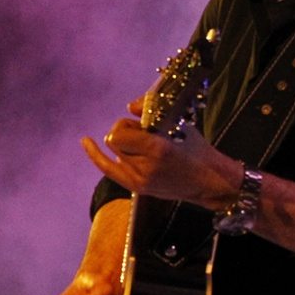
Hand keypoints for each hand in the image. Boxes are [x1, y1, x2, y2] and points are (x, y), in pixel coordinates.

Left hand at [82, 116, 240, 208]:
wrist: (209, 182)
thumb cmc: (196, 149)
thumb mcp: (179, 124)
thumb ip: (152, 111)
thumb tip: (129, 106)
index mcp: (157, 148)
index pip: (119, 135)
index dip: (125, 126)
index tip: (138, 124)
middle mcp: (146, 166)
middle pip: (114, 142)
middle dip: (124, 132)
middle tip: (142, 133)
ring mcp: (140, 180)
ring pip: (114, 154)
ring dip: (122, 145)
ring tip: (141, 144)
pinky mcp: (137, 188)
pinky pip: (109, 170)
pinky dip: (96, 155)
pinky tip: (85, 141)